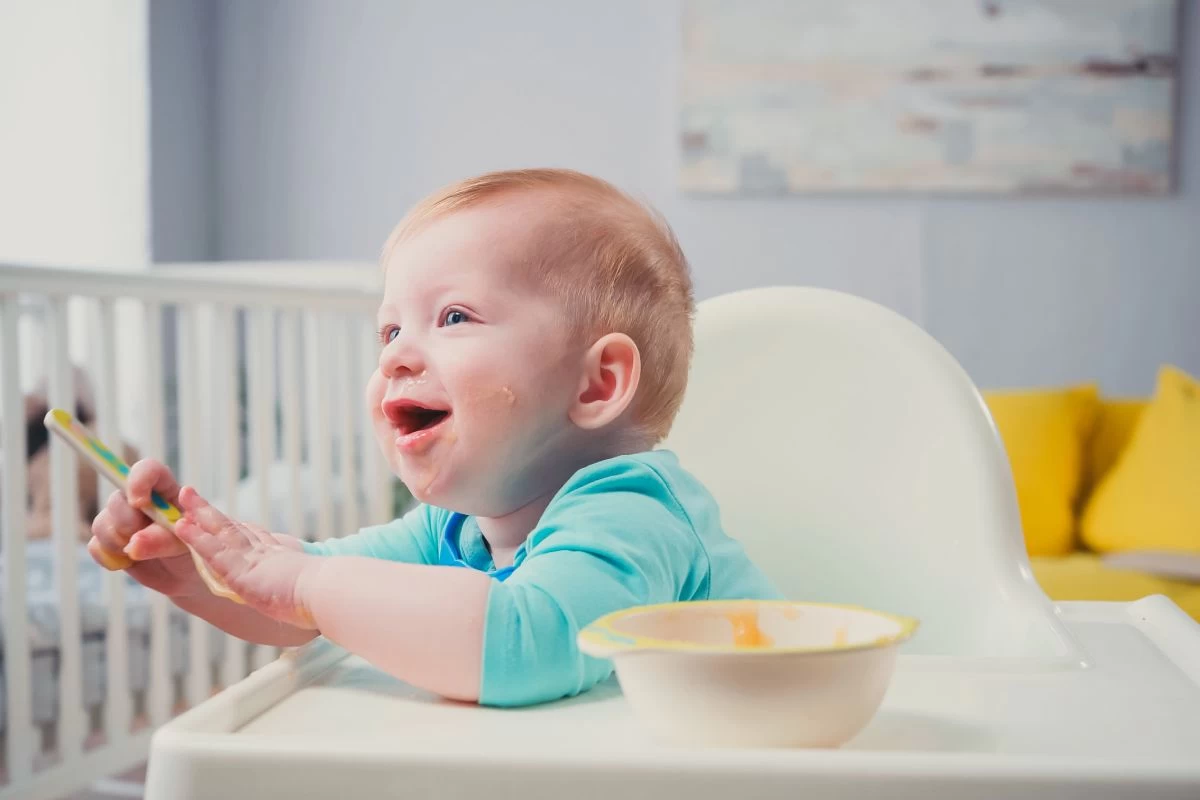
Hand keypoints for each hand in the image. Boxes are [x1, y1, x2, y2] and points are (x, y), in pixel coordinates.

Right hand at [89, 458, 200, 597]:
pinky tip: (128, 563)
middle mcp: (139, 501)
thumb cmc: (194, 549)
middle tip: (144, 539)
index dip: (138, 480)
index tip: (140, 503)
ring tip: (140, 555)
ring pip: (101, 523)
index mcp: (165, 490)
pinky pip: (95, 546)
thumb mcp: (188, 542)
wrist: (188, 577)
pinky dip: (109, 558)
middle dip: (127, 523)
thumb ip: (163, 540)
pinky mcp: (109, 543)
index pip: (146, 469)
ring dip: (117, 542)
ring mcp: (121, 521)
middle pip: (117, 500)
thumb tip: (133, 544)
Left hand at [174, 487, 320, 629]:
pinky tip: (182, 527)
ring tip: (184, 496)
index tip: (226, 518)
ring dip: (200, 513)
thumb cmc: (327, 597)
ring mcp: (252, 560)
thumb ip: (303, 594)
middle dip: (214, 513)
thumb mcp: (312, 594)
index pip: (257, 538)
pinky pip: (214, 551)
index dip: (239, 527)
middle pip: (235, 528)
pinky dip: (197, 538)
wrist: (328, 592)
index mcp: (282, 561)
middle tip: (196, 497)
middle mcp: (265, 554)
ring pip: (221, 531)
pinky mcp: (241, 570)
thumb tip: (312, 609)